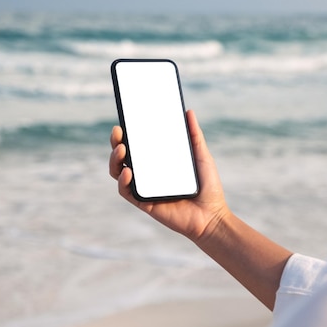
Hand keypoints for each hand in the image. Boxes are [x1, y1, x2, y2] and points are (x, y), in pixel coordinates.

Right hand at [109, 110, 230, 241]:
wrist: (212, 215)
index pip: (138, 145)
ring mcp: (144, 188)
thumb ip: (194, 136)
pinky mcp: (144, 203)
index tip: (124, 120)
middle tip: (118, 131)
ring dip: (115, 159)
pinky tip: (129, 171)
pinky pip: (126, 191)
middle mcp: (148, 174)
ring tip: (122, 148)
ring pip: (119, 172)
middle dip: (116, 142)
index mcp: (158, 162)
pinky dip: (123, 180)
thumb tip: (188, 111)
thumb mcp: (201, 157)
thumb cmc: (208, 188)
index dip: (127, 133)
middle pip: (123, 156)